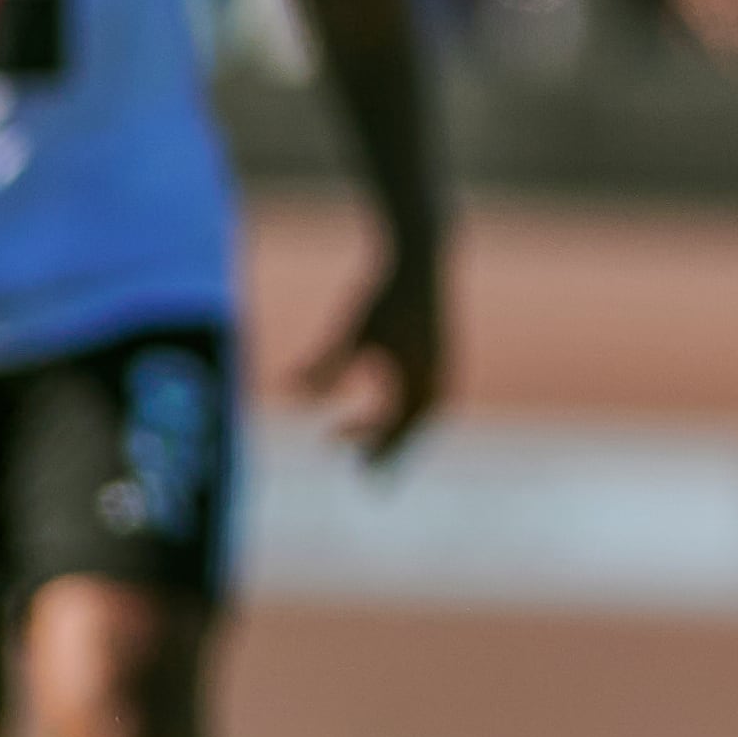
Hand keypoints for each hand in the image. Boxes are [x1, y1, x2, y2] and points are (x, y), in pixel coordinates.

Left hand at [302, 247, 446, 465]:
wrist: (424, 259)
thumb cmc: (386, 295)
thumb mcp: (353, 330)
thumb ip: (326, 365)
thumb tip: (293, 394)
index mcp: (416, 382)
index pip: (388, 427)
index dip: (359, 439)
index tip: (327, 442)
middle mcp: (437, 382)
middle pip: (411, 431)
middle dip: (387, 452)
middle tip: (366, 477)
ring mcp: (444, 371)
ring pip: (421, 416)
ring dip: (399, 434)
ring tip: (375, 446)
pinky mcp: (443, 359)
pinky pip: (426, 399)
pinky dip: (408, 413)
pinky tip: (389, 411)